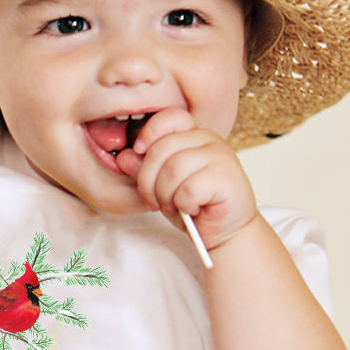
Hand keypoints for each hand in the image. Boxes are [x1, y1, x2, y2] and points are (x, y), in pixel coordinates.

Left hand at [117, 108, 256, 251]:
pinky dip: (183, 205)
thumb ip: (144, 170)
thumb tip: (123, 157)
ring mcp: (221, 156)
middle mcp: (209, 140)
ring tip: (174, 207)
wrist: (226, 231)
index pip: (169, 117)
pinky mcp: (227, 178)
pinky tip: (193, 209)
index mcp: (193, 135)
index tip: (138, 152)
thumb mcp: (161, 187)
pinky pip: (188, 189)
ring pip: (173, 169)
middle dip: (148, 181)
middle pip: (161, 149)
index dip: (148, 133)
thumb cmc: (195, 206)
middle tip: (155, 201)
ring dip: (165, 196)